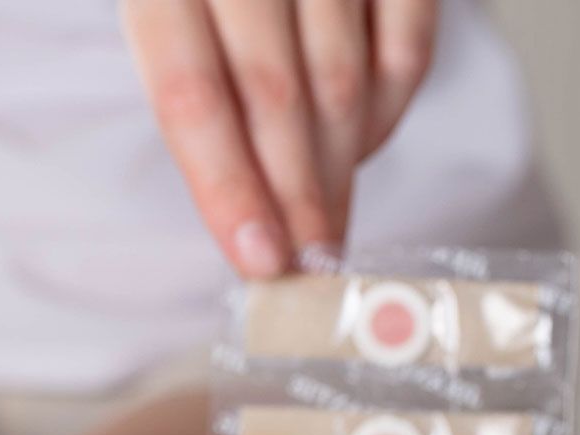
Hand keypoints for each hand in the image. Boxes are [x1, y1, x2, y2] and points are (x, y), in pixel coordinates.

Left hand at [121, 0, 437, 276]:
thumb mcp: (169, 9)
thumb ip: (197, 85)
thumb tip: (241, 211)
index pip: (190, 93)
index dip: (225, 185)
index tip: (256, 259)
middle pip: (272, 94)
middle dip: (293, 196)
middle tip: (307, 264)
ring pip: (341, 75)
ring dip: (338, 168)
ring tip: (328, 226)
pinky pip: (410, 42)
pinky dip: (388, 108)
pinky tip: (363, 149)